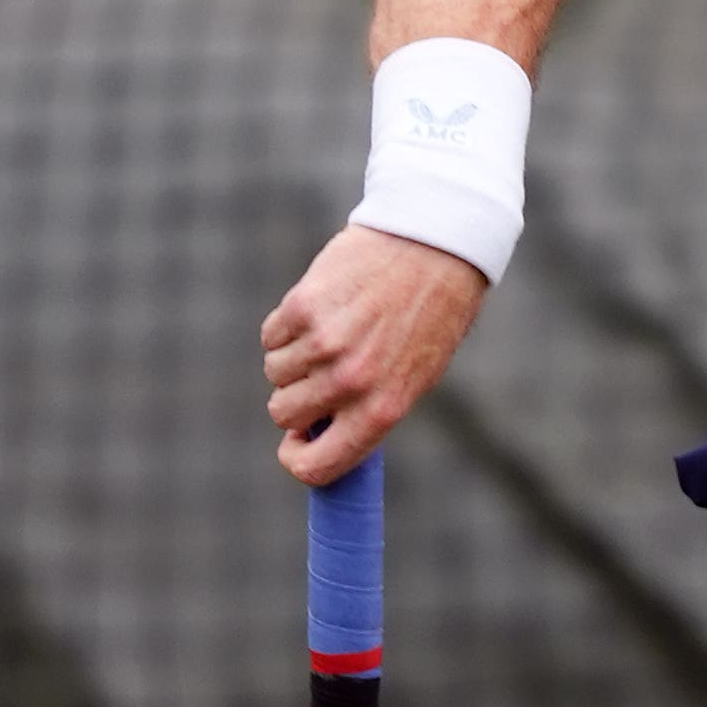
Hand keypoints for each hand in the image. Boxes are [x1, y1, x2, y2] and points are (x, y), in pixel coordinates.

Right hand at [261, 224, 487, 483]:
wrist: (435, 241)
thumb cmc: (431, 311)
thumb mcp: (416, 372)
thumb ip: (368, 409)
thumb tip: (319, 435)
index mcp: (383, 407)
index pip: (317, 466)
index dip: (298, 459)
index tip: (296, 442)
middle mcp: (351, 381)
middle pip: (284, 414)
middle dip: (296, 397)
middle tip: (322, 369)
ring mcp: (324, 343)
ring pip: (274, 372)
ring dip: (293, 356)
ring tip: (333, 328)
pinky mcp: (303, 306)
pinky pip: (271, 335)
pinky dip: (287, 326)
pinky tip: (322, 306)